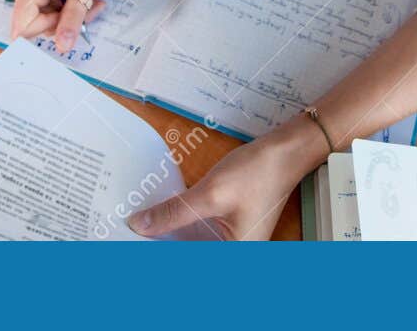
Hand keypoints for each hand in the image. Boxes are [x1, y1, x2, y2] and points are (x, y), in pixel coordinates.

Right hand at [8, 0, 106, 52]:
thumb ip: (74, 16)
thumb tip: (63, 46)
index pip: (23, 28)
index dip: (50, 30)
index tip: (74, 19)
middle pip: (39, 26)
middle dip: (69, 20)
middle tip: (92, 3)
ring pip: (50, 21)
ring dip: (74, 13)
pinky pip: (53, 12)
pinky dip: (72, 7)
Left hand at [126, 117, 324, 240]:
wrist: (286, 150)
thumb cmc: (259, 172)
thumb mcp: (210, 194)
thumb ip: (174, 213)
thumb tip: (140, 225)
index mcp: (235, 256)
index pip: (187, 265)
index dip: (159, 255)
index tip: (130, 246)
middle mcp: (235, 255)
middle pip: (187, 257)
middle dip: (161, 246)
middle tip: (130, 234)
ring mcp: (233, 243)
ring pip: (191, 247)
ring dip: (168, 237)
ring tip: (140, 227)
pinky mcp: (229, 230)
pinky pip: (198, 236)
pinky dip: (180, 227)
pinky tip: (160, 218)